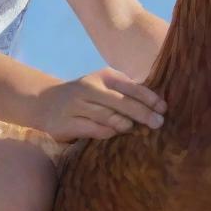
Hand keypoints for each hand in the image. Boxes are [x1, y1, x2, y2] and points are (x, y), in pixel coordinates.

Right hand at [33, 66, 166, 143]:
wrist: (46, 102)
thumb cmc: (85, 96)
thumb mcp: (103, 86)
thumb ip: (125, 93)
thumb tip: (157, 107)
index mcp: (103, 76)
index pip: (130, 86)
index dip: (149, 97)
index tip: (164, 108)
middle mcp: (89, 88)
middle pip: (121, 101)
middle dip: (142, 113)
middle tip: (159, 123)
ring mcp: (77, 105)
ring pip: (106, 116)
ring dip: (124, 123)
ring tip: (136, 129)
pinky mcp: (67, 123)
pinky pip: (93, 129)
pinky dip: (106, 132)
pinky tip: (115, 134)